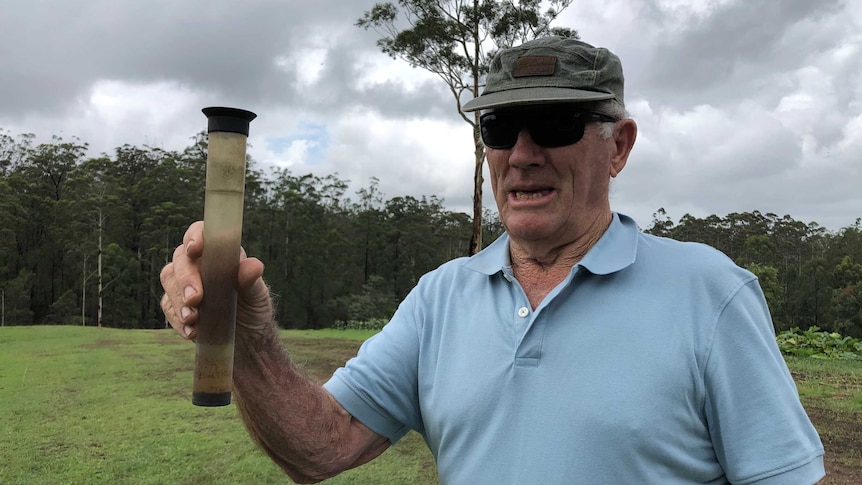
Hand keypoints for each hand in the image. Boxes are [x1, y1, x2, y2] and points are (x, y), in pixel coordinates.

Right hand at [160, 221, 272, 340]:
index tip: (194, 250)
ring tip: (193, 318)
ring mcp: (185, 285)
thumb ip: (252, 280)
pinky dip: (177, 319)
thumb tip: (253, 266)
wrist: (248, 340)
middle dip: (185, 278)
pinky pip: (167, 306)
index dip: (195, 236)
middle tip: (195, 298)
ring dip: (178, 300)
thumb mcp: (258, 296)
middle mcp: (199, 265)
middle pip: (181, 259)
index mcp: (220, 254)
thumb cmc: (254, 310)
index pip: (202, 233)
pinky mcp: (177, 305)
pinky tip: (191, 331)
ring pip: (169, 280)